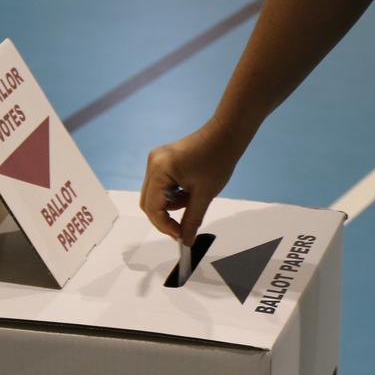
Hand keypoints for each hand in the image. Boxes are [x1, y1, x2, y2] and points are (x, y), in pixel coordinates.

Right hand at [139, 117, 242, 245]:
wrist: (226, 134)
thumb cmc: (217, 158)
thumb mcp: (204, 195)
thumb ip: (192, 220)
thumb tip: (185, 240)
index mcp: (160, 170)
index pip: (152, 207)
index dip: (165, 225)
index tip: (180, 236)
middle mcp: (152, 163)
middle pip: (148, 202)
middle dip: (164, 219)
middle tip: (182, 230)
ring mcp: (156, 161)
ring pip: (155, 195)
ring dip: (171, 206)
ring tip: (192, 201)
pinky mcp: (162, 160)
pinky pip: (161, 185)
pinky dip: (173, 195)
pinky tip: (189, 192)